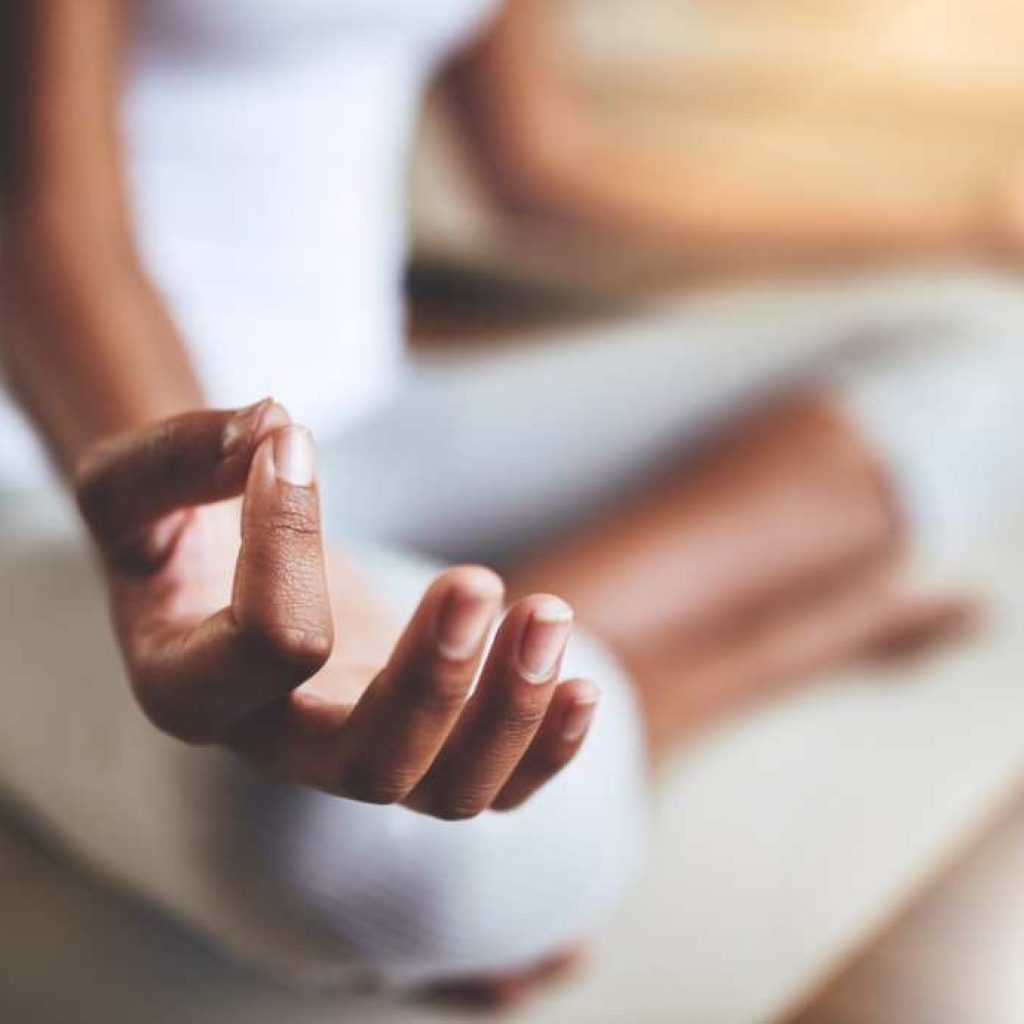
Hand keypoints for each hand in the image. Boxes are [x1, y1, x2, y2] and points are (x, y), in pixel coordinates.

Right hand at [75, 401, 599, 817]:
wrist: (224, 573)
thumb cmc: (177, 530)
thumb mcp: (139, 482)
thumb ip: (181, 457)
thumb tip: (278, 427)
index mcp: (196, 692)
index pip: (267, 646)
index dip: (287, 536)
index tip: (293, 442)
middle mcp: (283, 745)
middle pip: (373, 765)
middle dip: (436, 682)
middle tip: (475, 582)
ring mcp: (361, 751)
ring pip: (452, 790)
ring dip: (513, 712)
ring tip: (547, 615)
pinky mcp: (424, 739)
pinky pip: (498, 785)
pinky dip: (548, 749)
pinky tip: (580, 683)